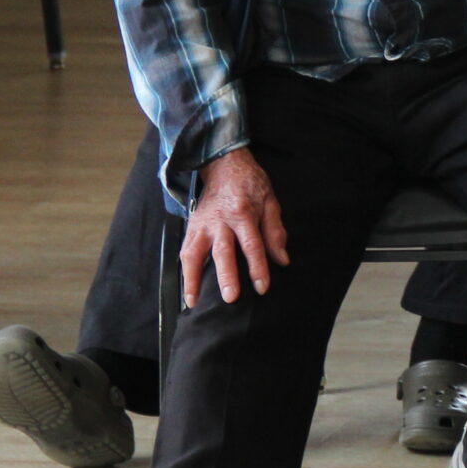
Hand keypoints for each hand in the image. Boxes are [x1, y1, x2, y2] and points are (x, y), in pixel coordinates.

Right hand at [181, 147, 289, 308]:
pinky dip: (184, 272)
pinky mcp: (191, 228)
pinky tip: (187, 291)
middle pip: (223, 251)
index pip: (252, 245)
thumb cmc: (250, 185)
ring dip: (193, 279)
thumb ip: (275, 232)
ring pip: (195, 253)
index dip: (258, 267)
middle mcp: (220, 221)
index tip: (262, 287)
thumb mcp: (270, 202)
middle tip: (230, 297)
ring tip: (194, 302)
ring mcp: (202, 225)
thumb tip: (282, 260)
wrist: (223, 165)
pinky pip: (185, 252)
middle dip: (226, 275)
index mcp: (243, 213)